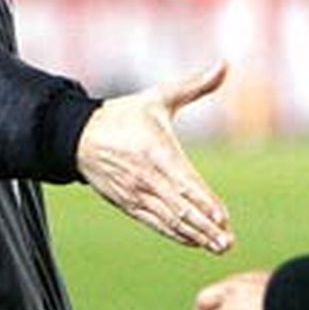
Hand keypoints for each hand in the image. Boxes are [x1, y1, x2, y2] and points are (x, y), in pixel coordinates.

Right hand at [77, 61, 233, 252]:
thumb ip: (195, 84)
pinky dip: (175, 233)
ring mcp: (136, 194)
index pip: (185, 182)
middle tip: (228, 242)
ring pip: (169, 219)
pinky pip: (155, 222)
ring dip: (195, 234)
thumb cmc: (125, 115)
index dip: (204, 201)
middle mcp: (147, 177)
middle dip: (205, 227)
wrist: (80, 136)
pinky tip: (194, 241)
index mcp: (157, 151)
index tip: (223, 217)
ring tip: (218, 246)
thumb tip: (224, 63)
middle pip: (180, 207)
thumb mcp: (159, 97)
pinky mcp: (128, 204)